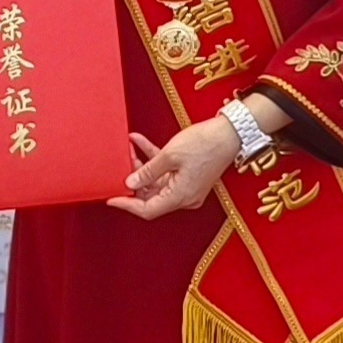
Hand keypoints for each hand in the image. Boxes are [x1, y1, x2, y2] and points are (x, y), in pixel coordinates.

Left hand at [108, 117, 243, 220]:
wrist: (231, 133)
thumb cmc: (205, 143)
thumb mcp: (170, 155)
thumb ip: (148, 171)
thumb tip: (130, 184)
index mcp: (180, 197)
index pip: (147, 210)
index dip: (127, 205)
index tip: (112, 198)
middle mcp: (184, 197)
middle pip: (151, 195)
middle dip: (133, 179)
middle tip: (120, 163)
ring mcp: (187, 187)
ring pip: (156, 182)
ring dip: (142, 166)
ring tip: (130, 147)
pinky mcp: (189, 176)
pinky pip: (166, 172)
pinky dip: (154, 159)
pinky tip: (140, 142)